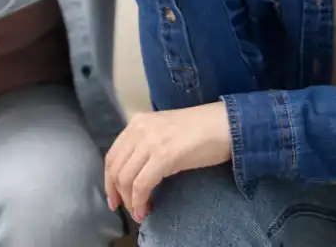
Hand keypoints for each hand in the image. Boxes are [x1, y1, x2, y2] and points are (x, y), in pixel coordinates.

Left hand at [104, 103, 231, 221]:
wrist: (226, 124)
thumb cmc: (201, 131)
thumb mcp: (164, 133)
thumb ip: (146, 146)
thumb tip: (134, 173)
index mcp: (138, 123)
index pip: (112, 155)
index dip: (109, 181)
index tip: (114, 198)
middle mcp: (140, 129)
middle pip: (116, 169)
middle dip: (118, 194)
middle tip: (127, 209)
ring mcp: (151, 141)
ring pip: (126, 179)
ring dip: (130, 201)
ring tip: (140, 212)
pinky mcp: (164, 155)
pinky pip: (142, 185)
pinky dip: (140, 201)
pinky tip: (146, 209)